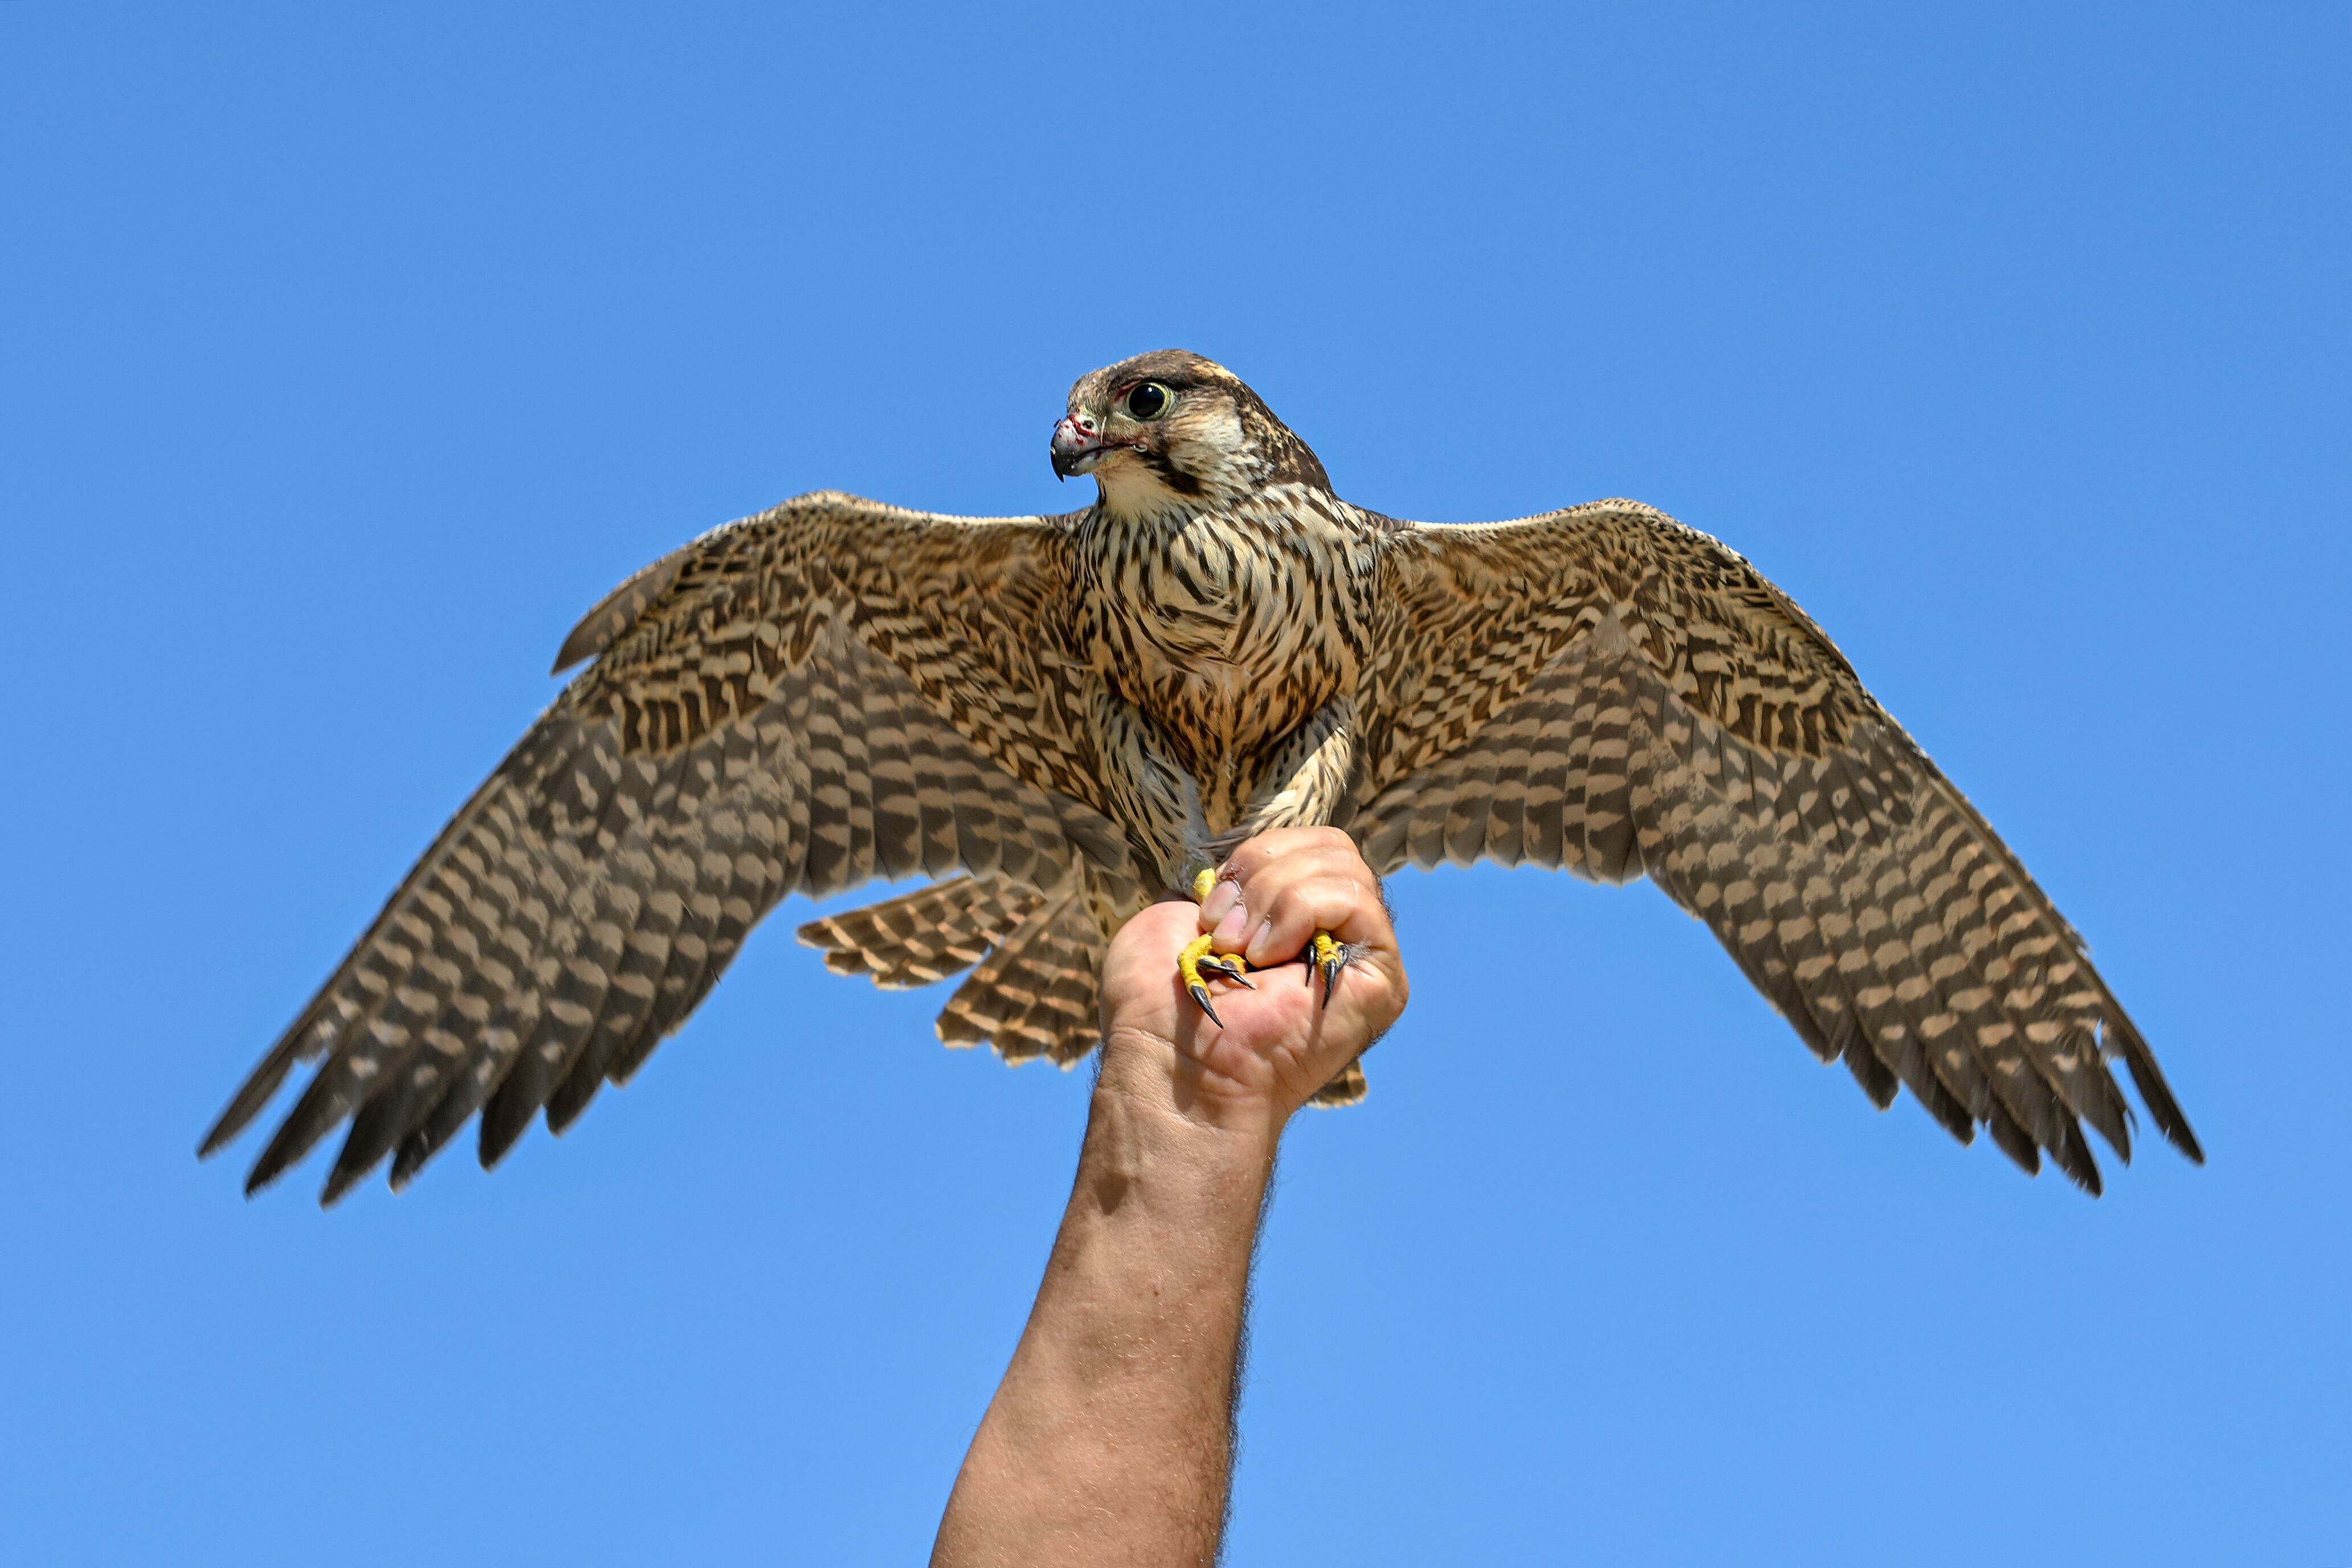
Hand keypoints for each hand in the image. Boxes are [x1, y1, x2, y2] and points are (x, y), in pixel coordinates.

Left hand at [1098, 827, 1408, 1141]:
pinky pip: (1356, 900)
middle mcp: (1337, 935)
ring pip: (1343, 866)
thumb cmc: (1160, 1003)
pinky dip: (1299, 911)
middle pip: (1331, 845)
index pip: (1308, 843)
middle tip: (1223, 932)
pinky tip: (1267, 958)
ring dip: (1272, 896)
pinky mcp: (1383, 980)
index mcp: (1295, 920)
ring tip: (1240, 951)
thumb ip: (1224, 881)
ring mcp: (1363, 957)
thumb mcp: (1178, 912)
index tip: (1210, 905)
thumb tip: (1250, 859)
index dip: (1256, 855)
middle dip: (1263, 871)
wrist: (1173, 1062)